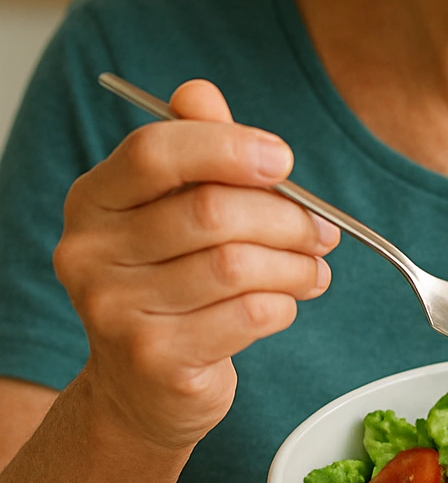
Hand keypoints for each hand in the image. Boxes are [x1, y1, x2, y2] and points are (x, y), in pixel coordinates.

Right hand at [54, 79, 340, 452]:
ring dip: (295, 264)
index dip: (228, 148)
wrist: (142, 390)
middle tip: (322, 230)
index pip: (154, 153)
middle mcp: (89, 254)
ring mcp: (115, 311)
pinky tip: (284, 303)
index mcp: (92, 201)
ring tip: (314, 269)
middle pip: (210, 211)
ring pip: (236, 265)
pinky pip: (247, 314)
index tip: (283, 161)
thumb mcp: (174, 210)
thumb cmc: (170, 282)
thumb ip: (193, 148)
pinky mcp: (155, 360)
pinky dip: (283, 304)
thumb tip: (199, 92)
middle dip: (285, 217)